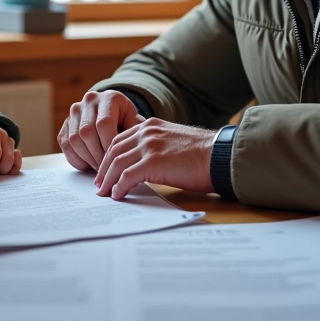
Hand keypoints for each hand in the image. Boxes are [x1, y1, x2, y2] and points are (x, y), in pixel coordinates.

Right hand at [58, 90, 146, 171]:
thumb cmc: (125, 119)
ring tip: (99, 168)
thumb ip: (135, 133)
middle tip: (107, 169)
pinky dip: (76, 158)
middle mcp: (89, 101)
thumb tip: (135, 150)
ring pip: (74, 140)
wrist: (111, 111)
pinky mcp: (65, 124)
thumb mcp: (134, 121)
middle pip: (87, 132)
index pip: (104, 123)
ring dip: (87, 158)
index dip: (108, 145)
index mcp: (109, 98)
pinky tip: (87, 164)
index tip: (116, 159)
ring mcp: (75, 112)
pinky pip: (66, 144)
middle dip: (97, 155)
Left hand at [94, 119, 215, 199]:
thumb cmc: (203, 153)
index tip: (105, 168)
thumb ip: (158, 142)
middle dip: (104, 168)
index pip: (120, 139)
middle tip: (99, 183)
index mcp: (151, 125)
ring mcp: (149, 146)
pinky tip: (117, 195)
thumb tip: (147, 159)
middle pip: (114, 150)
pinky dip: (119, 187)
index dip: (110, 155)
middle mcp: (147, 132)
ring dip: (108, 179)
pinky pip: (127, 176)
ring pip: (117, 163)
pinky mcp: (153, 162)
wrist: (220, 155)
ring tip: (104, 192)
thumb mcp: (175, 139)